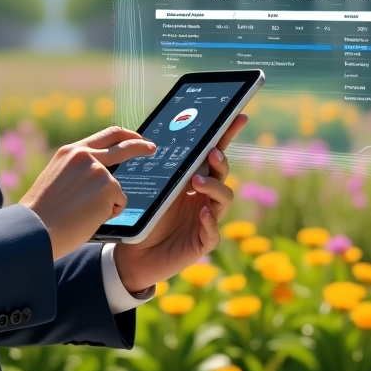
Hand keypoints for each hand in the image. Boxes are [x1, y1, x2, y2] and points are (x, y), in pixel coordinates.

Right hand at [20, 127, 154, 259]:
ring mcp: (98, 169)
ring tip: (81, 214)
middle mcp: (84, 155)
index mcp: (70, 152)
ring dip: (107, 203)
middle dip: (141, 145)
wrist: (34, 228)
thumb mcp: (58, 179)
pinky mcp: (108, 186)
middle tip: (151, 148)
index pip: (105, 135)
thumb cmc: (42, 214)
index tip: (135, 137)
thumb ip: (78, 170)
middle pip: (123, 144)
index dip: (124, 136)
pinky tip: (87, 218)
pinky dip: (108, 213)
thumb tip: (103, 173)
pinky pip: (119, 202)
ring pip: (116, 186)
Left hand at [113, 114, 246, 294]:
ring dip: (214, 188)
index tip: (238, 116)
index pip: (212, 154)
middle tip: (211, 153)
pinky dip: (210, 222)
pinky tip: (202, 214)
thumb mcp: (150, 187)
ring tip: (198, 182)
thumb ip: (161, 168)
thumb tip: (155, 135)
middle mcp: (204, 197)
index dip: (227, 135)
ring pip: (224, 199)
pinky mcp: (202, 242)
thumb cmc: (143, 216)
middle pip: (222, 174)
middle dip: (220, 161)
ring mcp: (206, 219)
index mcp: (193, 179)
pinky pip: (213, 232)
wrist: (132, 253)